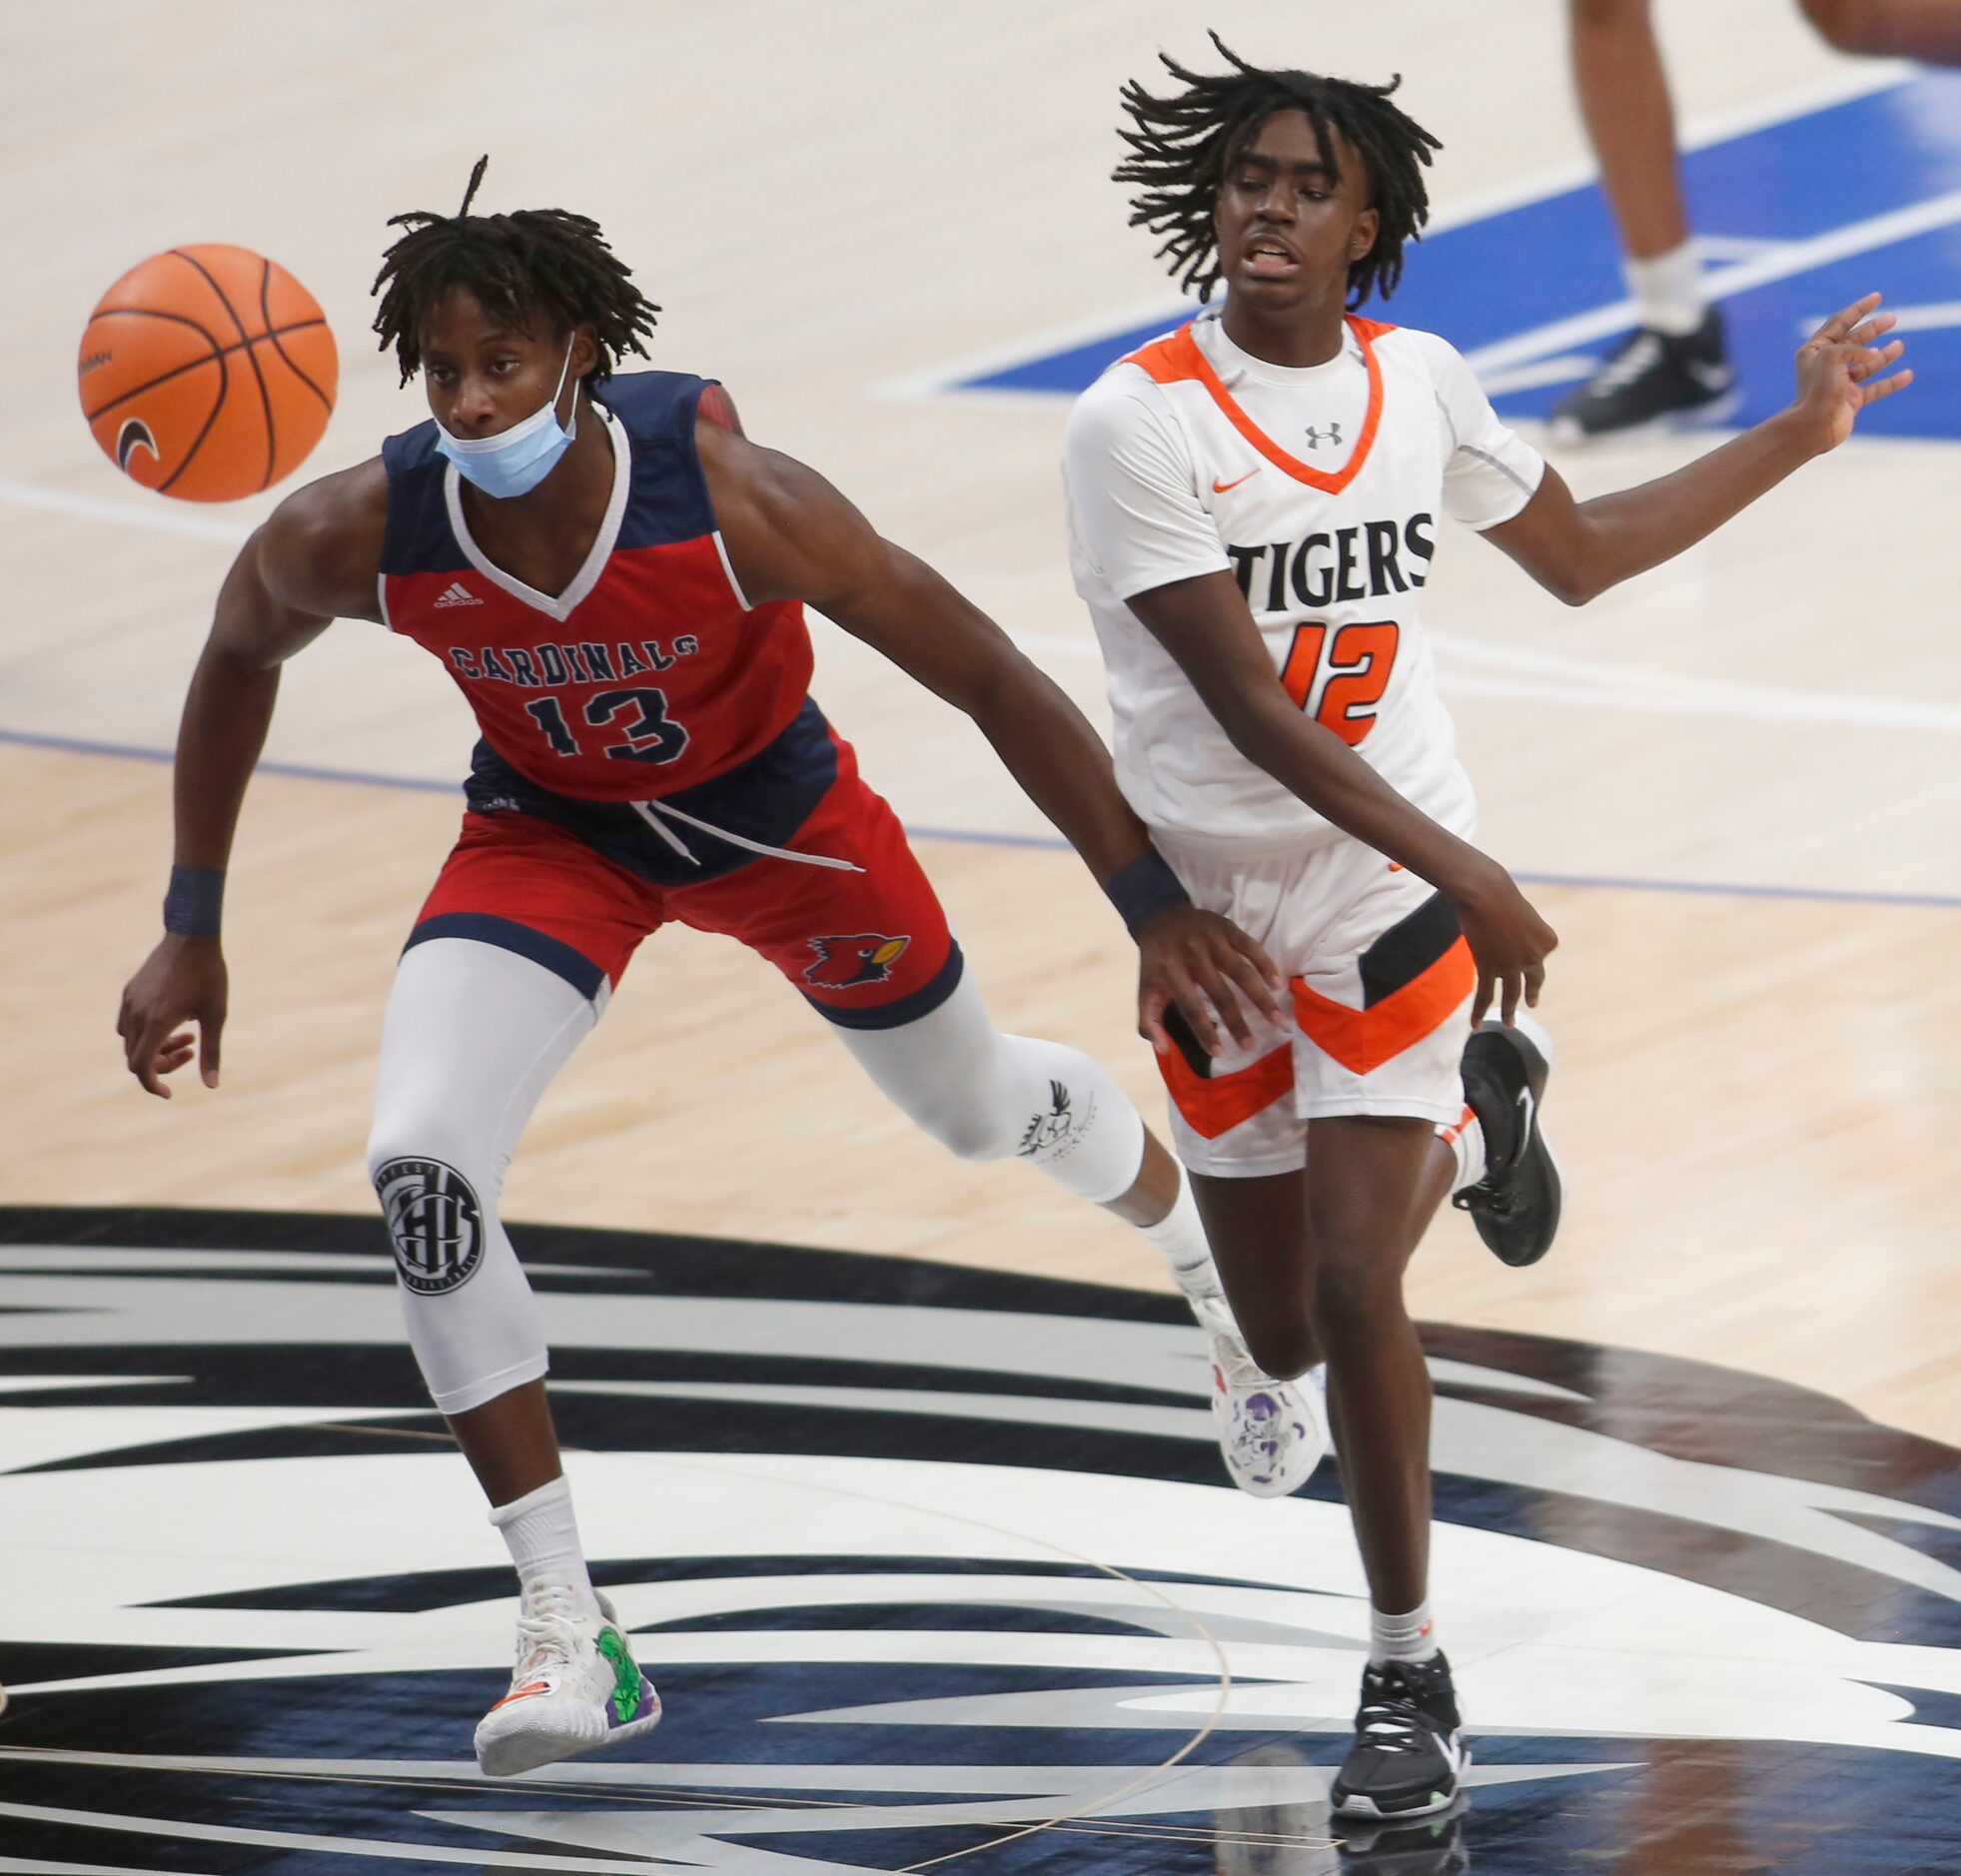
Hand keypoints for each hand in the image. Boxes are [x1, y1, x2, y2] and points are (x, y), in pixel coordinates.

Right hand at [118, 935, 227, 1097]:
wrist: (192, 936)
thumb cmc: (209, 975)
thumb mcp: (217, 1015)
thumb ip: (212, 1051)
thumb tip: (212, 1086)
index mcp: (157, 1022)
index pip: (141, 1067)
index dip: (152, 1084)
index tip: (169, 1093)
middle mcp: (137, 1014)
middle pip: (137, 1057)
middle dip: (162, 1064)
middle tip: (191, 1050)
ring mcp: (129, 1002)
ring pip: (131, 1041)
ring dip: (155, 1048)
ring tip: (188, 1034)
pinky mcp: (129, 992)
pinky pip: (127, 1024)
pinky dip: (145, 1033)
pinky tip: (172, 1020)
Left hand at [1136, 903, 1285, 1056]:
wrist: (1160, 915)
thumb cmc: (1157, 960)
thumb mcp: (1145, 988)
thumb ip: (1148, 1021)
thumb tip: (1163, 1049)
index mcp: (1171, 973)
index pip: (1191, 1007)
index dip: (1205, 1031)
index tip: (1220, 1053)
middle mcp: (1193, 956)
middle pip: (1220, 993)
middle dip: (1237, 1022)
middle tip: (1250, 1044)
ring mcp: (1213, 940)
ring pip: (1242, 971)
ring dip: (1261, 997)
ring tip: (1277, 1019)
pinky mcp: (1227, 928)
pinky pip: (1251, 947)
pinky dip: (1266, 965)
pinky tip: (1278, 985)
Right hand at [1448, 856, 1556, 1026]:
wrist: (1485, 892)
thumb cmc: (1500, 894)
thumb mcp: (1520, 914)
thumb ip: (1518, 934)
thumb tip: (1501, 949)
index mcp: (1549, 941)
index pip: (1540, 954)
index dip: (1526, 948)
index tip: (1516, 938)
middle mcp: (1535, 957)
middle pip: (1533, 980)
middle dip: (1531, 993)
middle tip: (1532, 1003)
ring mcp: (1512, 965)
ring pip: (1511, 994)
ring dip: (1508, 1011)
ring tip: (1509, 1025)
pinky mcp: (1489, 968)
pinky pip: (1485, 995)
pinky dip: (1479, 1011)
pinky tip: (1476, 1025)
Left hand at [1789, 292, 1911, 453]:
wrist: (1814, 427)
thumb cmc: (1818, 389)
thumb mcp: (1832, 355)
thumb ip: (1852, 347)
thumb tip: (1873, 356)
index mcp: (1814, 351)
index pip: (1839, 323)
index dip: (1859, 309)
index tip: (1878, 297)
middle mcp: (1826, 366)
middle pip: (1854, 341)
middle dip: (1873, 329)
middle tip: (1892, 318)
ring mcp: (1839, 383)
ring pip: (1866, 364)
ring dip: (1883, 355)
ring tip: (1899, 346)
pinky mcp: (1851, 400)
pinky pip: (1876, 388)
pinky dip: (1891, 382)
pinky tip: (1907, 375)